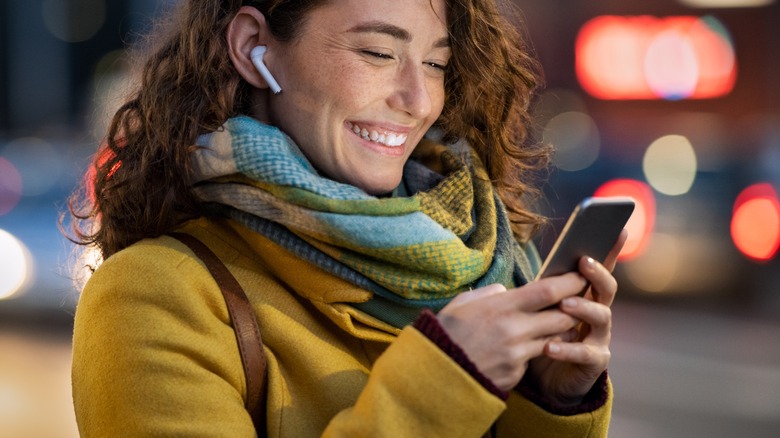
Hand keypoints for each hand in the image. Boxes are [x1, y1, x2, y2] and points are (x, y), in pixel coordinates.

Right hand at [436, 273, 589, 391]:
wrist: (433, 374)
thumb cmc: (446, 333)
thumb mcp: (463, 304)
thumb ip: (490, 294)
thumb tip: (508, 292)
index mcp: (501, 307)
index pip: (548, 291)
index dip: (570, 282)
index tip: (581, 276)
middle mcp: (514, 330)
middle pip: (562, 316)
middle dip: (575, 308)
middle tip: (580, 300)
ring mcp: (516, 355)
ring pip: (555, 339)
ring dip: (561, 331)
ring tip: (559, 323)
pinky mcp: (515, 374)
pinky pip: (534, 358)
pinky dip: (536, 351)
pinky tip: (526, 347)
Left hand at [525, 229, 627, 404]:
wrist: (547, 380)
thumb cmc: (545, 335)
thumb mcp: (542, 310)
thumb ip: (545, 292)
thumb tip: (536, 273)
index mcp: (586, 295)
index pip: (600, 268)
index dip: (610, 249)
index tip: (619, 228)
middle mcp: (598, 312)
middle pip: (607, 288)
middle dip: (597, 273)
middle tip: (583, 262)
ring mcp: (600, 337)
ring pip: (601, 316)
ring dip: (584, 307)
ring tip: (565, 304)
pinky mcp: (595, 361)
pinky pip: (585, 352)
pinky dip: (567, 348)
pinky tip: (549, 346)